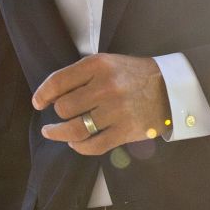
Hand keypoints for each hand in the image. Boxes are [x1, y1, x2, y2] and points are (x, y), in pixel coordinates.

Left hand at [32, 54, 168, 155]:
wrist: (171, 87)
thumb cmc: (134, 75)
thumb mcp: (108, 62)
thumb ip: (82, 75)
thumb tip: (51, 95)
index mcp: (98, 65)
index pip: (58, 82)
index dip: (42, 94)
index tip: (37, 103)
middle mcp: (106, 86)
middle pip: (64, 108)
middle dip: (58, 113)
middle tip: (59, 115)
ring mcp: (116, 110)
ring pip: (74, 129)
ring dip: (59, 133)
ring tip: (53, 132)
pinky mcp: (126, 131)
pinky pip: (93, 145)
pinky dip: (79, 147)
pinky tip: (75, 143)